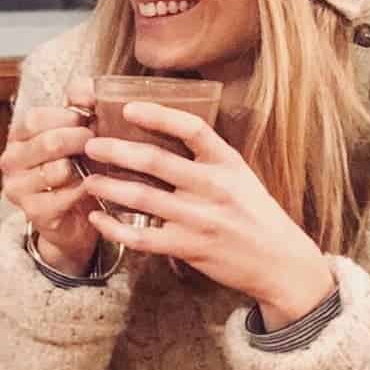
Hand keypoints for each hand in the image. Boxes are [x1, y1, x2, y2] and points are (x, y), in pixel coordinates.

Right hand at [0, 75, 99, 274]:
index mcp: (18, 136)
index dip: (66, 117)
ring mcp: (18, 189)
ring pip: (55, 170)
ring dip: (84, 167)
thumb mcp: (80, 131)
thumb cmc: (80, 168)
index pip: (35, 118)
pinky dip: (84, 190)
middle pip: (47, 142)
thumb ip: (81, 103)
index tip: (88, 120)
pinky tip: (94, 188)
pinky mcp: (33, 214)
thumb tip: (87, 89)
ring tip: (98, 166)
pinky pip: (63, 197)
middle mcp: (11, 161)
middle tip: (98, 143)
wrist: (79, 217)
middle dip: (80, 140)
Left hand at [80, 101, 335, 325]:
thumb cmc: (255, 215)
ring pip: (142, 196)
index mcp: (227, 162)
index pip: (192, 128)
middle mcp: (213, 186)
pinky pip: (142, 237)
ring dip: (109, 187)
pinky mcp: (189, 247)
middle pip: (156, 160)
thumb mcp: (240, 177)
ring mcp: (200, 218)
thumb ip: (207, 159)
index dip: (158, 115)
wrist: (280, 262)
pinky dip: (115, 228)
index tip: (128, 107)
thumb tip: (164, 135)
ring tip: (89, 180)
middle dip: (116, 150)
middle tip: (90, 145)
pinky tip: (98, 220)